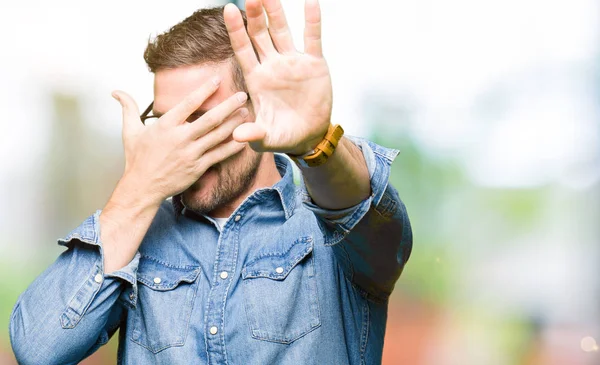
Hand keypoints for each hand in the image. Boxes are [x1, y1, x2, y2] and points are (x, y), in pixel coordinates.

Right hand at [111, 81, 248, 204]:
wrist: (143, 187)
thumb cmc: (137, 159)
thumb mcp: (130, 131)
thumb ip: (128, 108)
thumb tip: (115, 92)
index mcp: (166, 126)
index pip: (189, 103)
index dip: (204, 90)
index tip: (217, 80)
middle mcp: (181, 138)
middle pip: (210, 119)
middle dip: (229, 105)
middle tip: (242, 95)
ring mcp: (191, 153)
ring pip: (218, 135)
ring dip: (234, 123)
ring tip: (246, 112)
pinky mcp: (198, 167)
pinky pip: (219, 155)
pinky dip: (232, 146)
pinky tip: (244, 138)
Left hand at [224, 0, 331, 154]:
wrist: (308, 137)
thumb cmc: (282, 136)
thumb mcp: (266, 137)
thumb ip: (253, 133)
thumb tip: (237, 135)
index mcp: (256, 78)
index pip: (243, 49)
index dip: (237, 30)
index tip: (229, 10)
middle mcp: (272, 65)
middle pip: (260, 34)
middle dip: (255, 15)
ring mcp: (292, 62)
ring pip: (282, 31)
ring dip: (276, 12)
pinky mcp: (314, 64)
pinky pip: (313, 39)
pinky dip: (312, 21)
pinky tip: (311, 3)